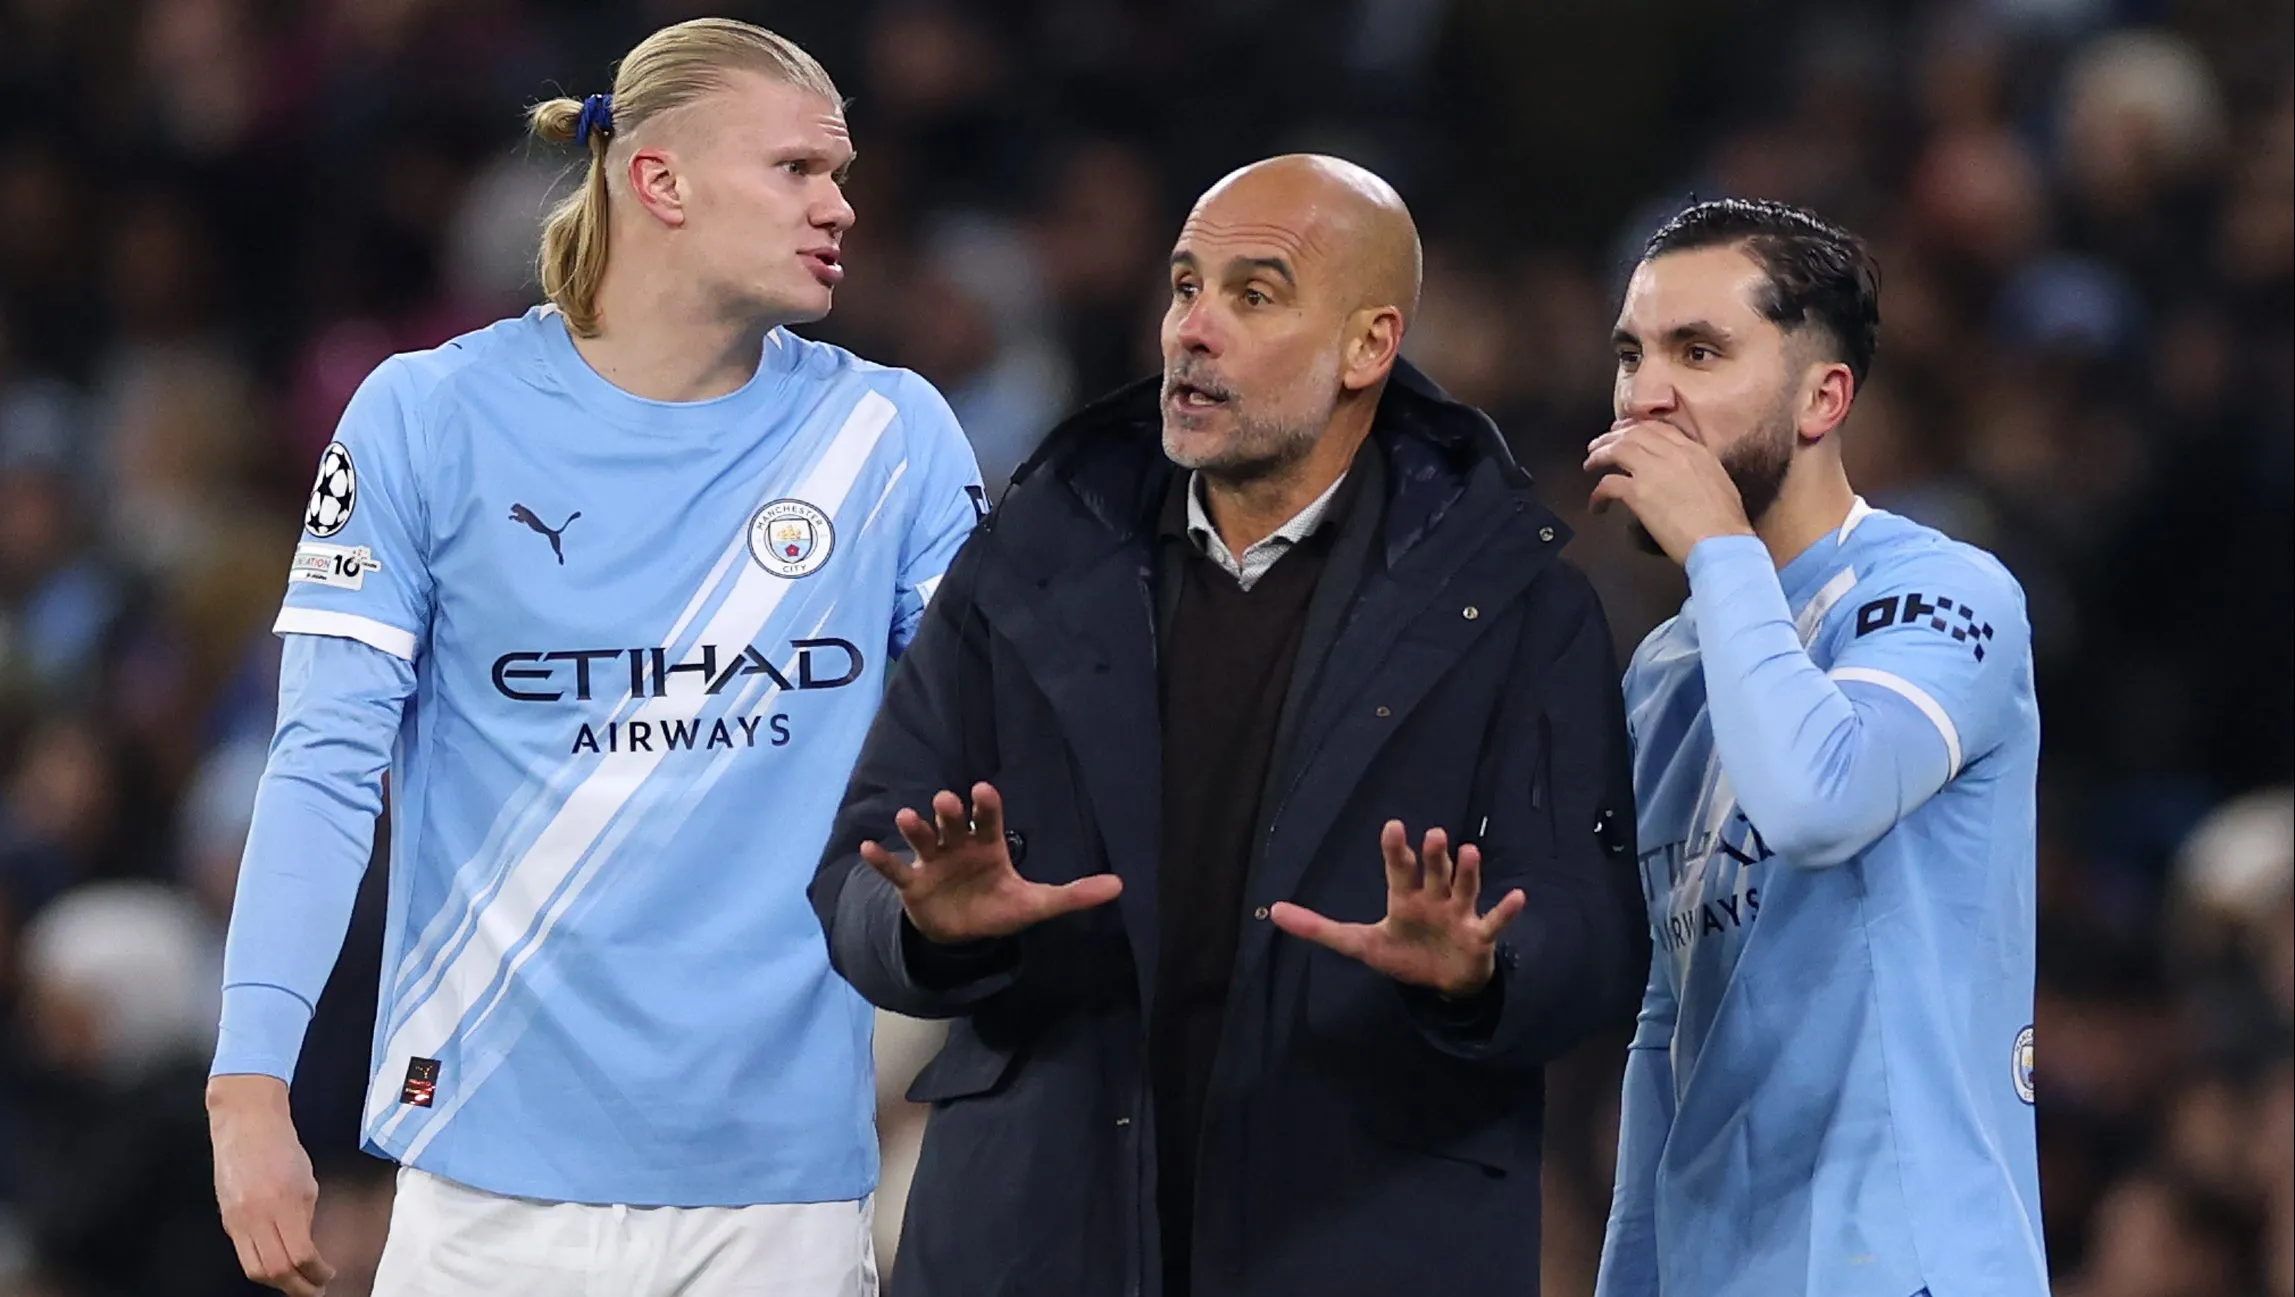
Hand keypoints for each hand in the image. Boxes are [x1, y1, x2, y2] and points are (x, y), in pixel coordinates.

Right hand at [208, 1074, 334, 1296]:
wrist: (246, 1124)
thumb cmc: (282, 1147)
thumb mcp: (307, 1182)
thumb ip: (305, 1219)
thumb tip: (308, 1251)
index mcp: (283, 1203)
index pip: (300, 1254)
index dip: (316, 1273)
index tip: (328, 1274)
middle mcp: (256, 1215)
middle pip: (274, 1271)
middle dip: (297, 1287)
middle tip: (314, 1289)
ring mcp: (236, 1219)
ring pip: (254, 1269)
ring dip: (277, 1283)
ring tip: (296, 1283)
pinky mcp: (226, 1220)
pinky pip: (243, 1254)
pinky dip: (262, 1267)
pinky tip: (277, 1267)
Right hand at [861, 782, 1122, 944]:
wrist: (961, 934)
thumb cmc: (998, 907)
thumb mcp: (1037, 904)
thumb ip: (1074, 894)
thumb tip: (1119, 886)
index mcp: (989, 846)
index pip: (989, 820)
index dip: (985, 806)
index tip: (983, 790)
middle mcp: (959, 847)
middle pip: (953, 823)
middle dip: (950, 812)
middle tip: (947, 801)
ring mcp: (933, 863)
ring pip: (923, 839)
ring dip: (915, 828)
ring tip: (906, 817)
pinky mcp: (912, 884)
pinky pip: (895, 870)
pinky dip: (882, 860)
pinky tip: (869, 846)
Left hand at [1270, 821, 1525, 998]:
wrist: (1442, 983)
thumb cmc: (1403, 953)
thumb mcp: (1359, 944)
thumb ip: (1319, 928)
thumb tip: (1274, 912)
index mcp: (1404, 898)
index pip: (1398, 868)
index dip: (1395, 849)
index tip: (1393, 826)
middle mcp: (1433, 898)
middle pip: (1432, 872)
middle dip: (1433, 855)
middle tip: (1433, 835)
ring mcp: (1459, 915)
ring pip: (1464, 888)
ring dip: (1468, 872)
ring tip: (1469, 851)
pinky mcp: (1479, 937)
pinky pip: (1494, 922)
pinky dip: (1506, 910)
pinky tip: (1518, 896)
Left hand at [1584, 419, 1755, 563]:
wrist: (1722, 542)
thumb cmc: (1725, 523)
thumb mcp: (1718, 482)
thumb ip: (1697, 471)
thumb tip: (1683, 477)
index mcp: (1695, 451)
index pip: (1659, 428)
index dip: (1637, 428)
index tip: (1625, 432)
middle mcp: (1673, 454)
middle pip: (1634, 434)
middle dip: (1612, 437)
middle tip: (1599, 445)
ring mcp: (1653, 471)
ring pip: (1617, 450)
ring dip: (1599, 456)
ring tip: (1590, 464)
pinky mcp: (1638, 493)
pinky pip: (1608, 484)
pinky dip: (1598, 494)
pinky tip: (1597, 505)